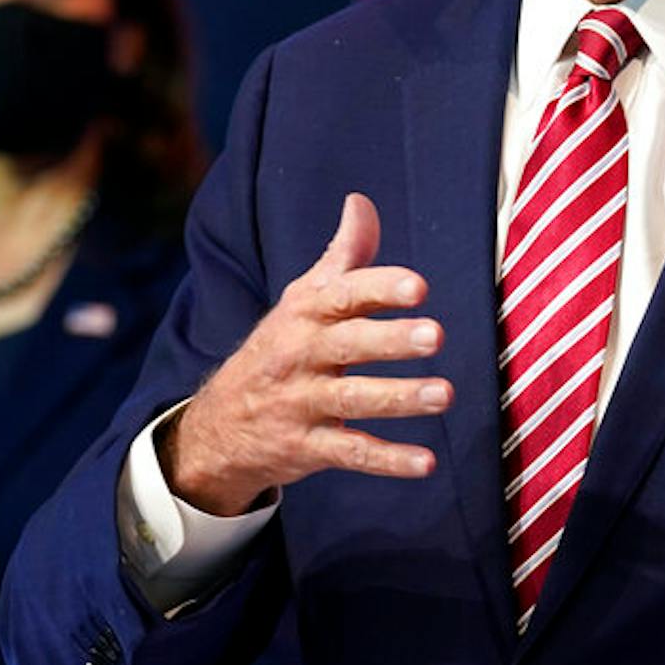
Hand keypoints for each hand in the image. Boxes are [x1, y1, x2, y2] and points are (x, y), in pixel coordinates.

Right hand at [163, 193, 450, 515]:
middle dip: (391, 339)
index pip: (343, 295)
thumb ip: (343, 256)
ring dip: (399, 398)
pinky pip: (350, 453)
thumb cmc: (280, 348)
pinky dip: (387, 460)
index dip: (379, 288)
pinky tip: (426, 463)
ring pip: (353, 400)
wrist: (220, 422)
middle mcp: (301, 355)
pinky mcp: (307, 447)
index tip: (418, 286)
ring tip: (443, 394)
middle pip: (348, 344)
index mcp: (305, 313)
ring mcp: (302, 403)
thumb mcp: (302, 299)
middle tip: (436, 335)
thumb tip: (361, 201)